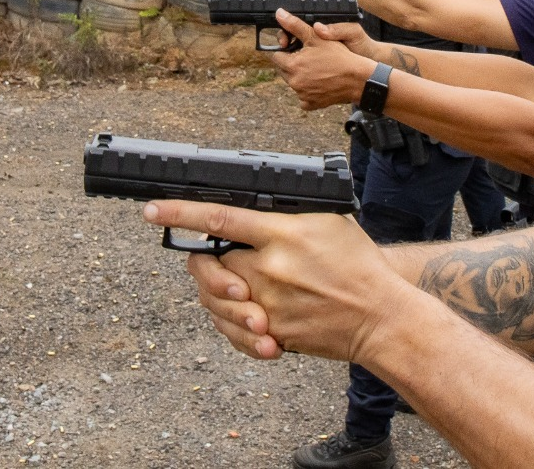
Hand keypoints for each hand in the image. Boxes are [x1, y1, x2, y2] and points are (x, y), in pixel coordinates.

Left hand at [145, 198, 415, 362]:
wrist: (381, 317)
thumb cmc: (358, 264)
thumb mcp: (329, 220)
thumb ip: (288, 212)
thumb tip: (255, 200)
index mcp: (283, 234)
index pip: (221, 218)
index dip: (181, 213)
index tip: (152, 210)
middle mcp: (271, 270)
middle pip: (209, 264)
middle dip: (203, 262)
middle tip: (209, 259)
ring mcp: (269, 305)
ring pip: (215, 298)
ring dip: (217, 293)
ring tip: (237, 289)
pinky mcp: (272, 334)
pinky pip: (232, 329)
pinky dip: (232, 322)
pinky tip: (246, 315)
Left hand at [268, 10, 374, 109]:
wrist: (358, 78)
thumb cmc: (339, 56)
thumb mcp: (316, 36)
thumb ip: (295, 25)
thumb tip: (279, 14)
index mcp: (292, 65)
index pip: (276, 56)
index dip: (286, 50)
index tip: (296, 48)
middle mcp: (294, 83)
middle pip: (283, 70)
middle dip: (292, 63)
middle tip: (309, 58)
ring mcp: (302, 95)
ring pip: (293, 83)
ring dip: (300, 76)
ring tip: (316, 69)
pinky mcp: (311, 104)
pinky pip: (303, 97)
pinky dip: (308, 91)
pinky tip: (320, 82)